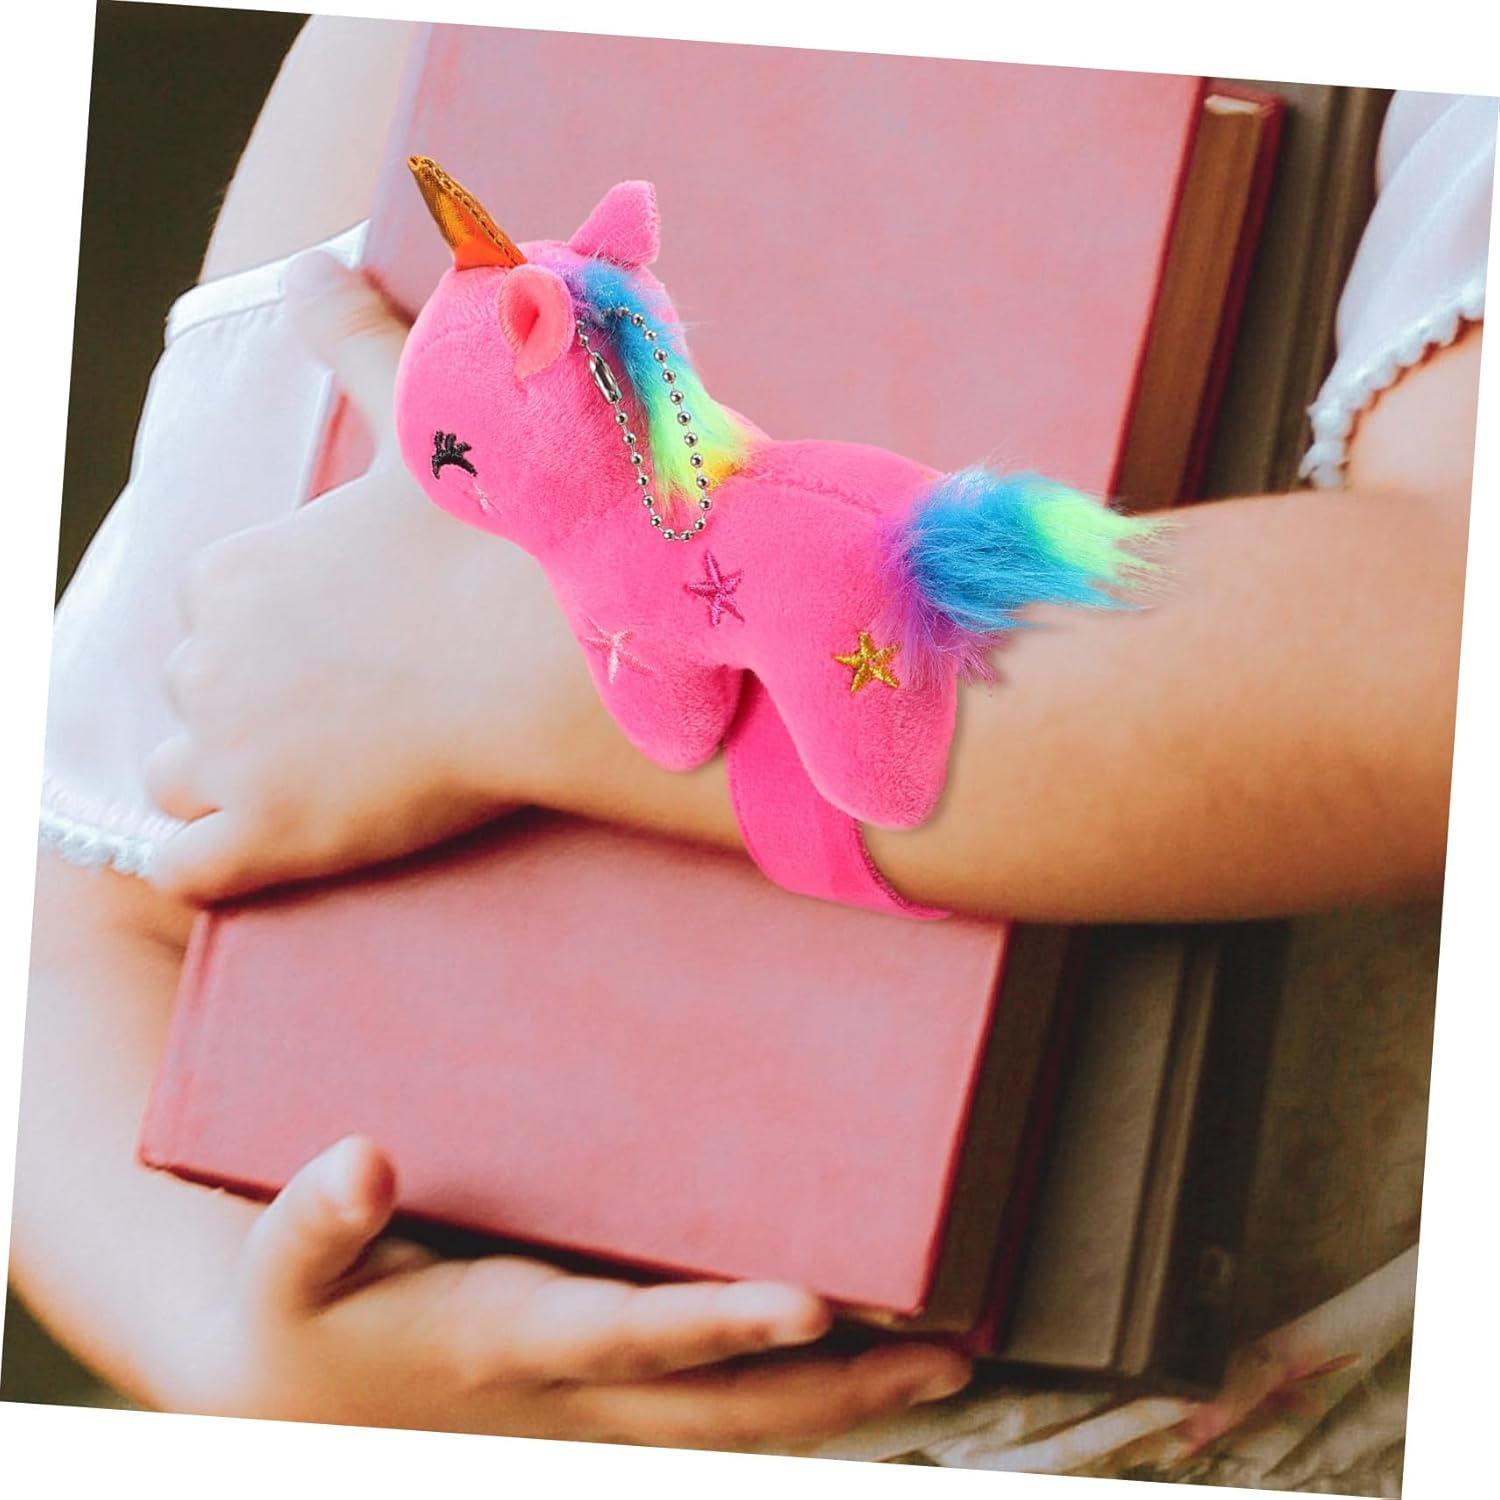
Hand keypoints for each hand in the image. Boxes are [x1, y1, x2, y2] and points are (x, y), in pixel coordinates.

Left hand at [144, 253, 599, 901]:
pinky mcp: (268, 838)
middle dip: (245, 705)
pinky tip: (271, 847)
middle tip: (344, 713)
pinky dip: (215, 863)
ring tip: (316, 779)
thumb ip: (352, 343)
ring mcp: (230, 755)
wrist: (554, 662)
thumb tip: (306, 264)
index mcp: (233, 569)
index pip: (208, 610)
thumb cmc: (498, 548)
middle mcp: (204, 660)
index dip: (267, 632)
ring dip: (227, 784)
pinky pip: (186, 870)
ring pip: (177, 778)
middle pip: (191, 691)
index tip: (341, 644)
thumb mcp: (423, 427)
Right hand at [178, 1137, 970, 1446]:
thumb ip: (314, 1215)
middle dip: (833, 1388)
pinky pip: (708, 1412)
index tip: (813, 1303)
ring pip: (732, 1422)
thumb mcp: (282, 1265)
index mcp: (504, 1344)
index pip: (629, 1338)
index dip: (717, 1327)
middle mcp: (567, 1397)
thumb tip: (364, 1158)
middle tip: (947, 1355)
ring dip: (837, 1401)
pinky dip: (786, 1394)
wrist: (287, 1397)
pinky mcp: (595, 1405)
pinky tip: (850, 1360)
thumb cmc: (297, 1313)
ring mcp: (589, 1413)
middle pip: (720, 1407)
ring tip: (942, 1362)